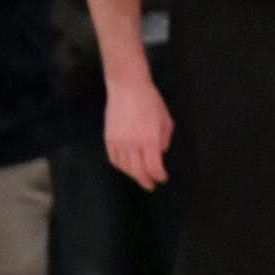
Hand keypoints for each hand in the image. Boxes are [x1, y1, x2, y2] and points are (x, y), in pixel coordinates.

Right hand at [105, 70, 172, 187]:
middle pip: (138, 171)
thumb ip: (164, 139)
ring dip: (133, 175)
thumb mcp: (166, 119)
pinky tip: (126, 167)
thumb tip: (159, 153)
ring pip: (124, 167)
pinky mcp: (108, 139)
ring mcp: (118, 142)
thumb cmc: (151, 101)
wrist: (127, 88)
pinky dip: (121, 166)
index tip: (163, 178)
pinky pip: (113, 159)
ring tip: (140, 177)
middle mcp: (133, 144)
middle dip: (146, 180)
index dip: (159, 176)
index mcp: (149, 139)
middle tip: (151, 185)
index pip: (153, 167)